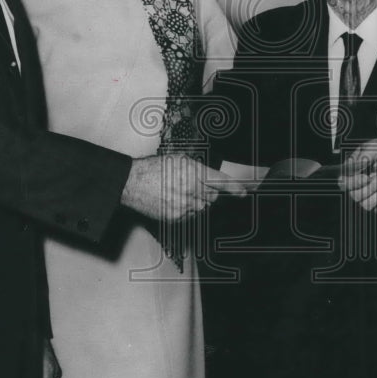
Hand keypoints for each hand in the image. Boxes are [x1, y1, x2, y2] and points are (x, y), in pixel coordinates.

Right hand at [122, 154, 245, 220]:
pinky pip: (190, 216)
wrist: (132, 183)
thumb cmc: (153, 169)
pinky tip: (173, 200)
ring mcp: (184, 205)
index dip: (235, 188)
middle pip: (213, 196)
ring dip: (197, 201)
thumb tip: (210, 176)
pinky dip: (186, 210)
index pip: (221, 182)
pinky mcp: (176, 217)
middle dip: (208, 192)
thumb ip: (198, 168)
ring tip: (179, 192)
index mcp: (194, 172)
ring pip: (203, 207)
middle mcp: (192, 190)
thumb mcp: (179, 160)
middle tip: (193, 186)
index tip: (243, 193)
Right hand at [340, 136, 376, 212]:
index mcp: (352, 171)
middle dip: (374, 186)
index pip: (343, 183)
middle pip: (356, 196)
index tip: (367, 177)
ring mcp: (368, 197)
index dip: (354, 183)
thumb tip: (360, 164)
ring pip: (368, 205)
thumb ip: (367, 155)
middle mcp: (357, 186)